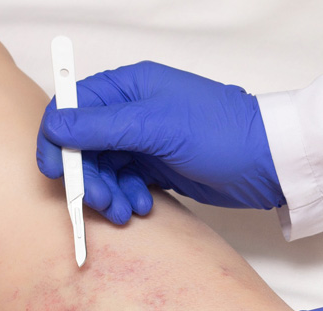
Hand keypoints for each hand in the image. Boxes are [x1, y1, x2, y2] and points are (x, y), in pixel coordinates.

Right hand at [37, 61, 284, 223]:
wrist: (266, 163)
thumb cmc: (221, 134)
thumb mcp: (157, 127)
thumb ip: (102, 127)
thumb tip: (55, 127)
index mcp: (127, 86)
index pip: (71, 109)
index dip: (59, 142)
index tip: (58, 173)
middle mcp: (131, 110)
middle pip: (84, 144)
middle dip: (86, 176)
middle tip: (100, 203)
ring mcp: (145, 139)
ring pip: (104, 167)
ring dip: (107, 192)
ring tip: (125, 211)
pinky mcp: (159, 165)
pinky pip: (126, 181)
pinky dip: (127, 196)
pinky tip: (142, 206)